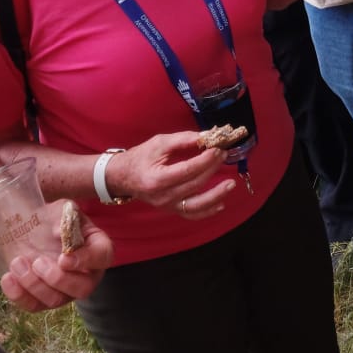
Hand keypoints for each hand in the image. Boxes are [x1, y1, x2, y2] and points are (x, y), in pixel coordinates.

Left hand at [0, 204, 112, 310]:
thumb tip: (60, 233)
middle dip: (57, 279)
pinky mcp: (43, 300)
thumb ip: (64, 218)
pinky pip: (34, 306)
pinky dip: (19, 295)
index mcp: (97, 248)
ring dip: (34, 285)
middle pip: (82, 288)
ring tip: (17, 263)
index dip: (85, 261)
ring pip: (56, 300)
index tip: (63, 258)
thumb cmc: (52, 219)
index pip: (102, 257)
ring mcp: (65, 291)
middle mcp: (86, 274)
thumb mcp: (61, 210)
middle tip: (37, 262)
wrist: (30, 229)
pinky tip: (8, 278)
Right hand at [106, 131, 241, 220]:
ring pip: (196, 205)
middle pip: (194, 184)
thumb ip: (182, 140)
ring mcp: (166, 206)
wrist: (122, 177)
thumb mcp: (158, 143)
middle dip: (212, 169)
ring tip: (230, 184)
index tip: (218, 148)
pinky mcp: (170, 210)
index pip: (187, 170)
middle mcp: (162, 196)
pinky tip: (221, 204)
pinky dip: (207, 211)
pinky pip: (191, 214)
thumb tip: (206, 137)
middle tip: (223, 155)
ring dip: (216, 195)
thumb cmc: (140, 157)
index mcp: (156, 178)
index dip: (205, 160)